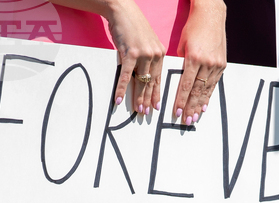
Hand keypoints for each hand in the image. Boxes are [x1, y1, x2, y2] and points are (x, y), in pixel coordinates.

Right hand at [105, 0, 165, 114]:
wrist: (122, 11)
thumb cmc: (132, 27)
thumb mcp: (144, 43)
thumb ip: (146, 58)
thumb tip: (142, 74)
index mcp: (160, 53)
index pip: (159, 78)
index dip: (157, 94)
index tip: (156, 107)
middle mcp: (154, 54)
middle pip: (151, 82)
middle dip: (148, 100)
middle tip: (146, 114)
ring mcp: (143, 54)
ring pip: (141, 81)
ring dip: (138, 98)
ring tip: (137, 111)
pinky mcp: (130, 54)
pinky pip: (126, 76)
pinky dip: (122, 89)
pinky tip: (119, 100)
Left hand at [173, 0, 226, 124]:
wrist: (211, 15)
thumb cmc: (192, 28)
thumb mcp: (181, 45)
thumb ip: (180, 63)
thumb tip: (177, 79)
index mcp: (194, 58)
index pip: (186, 85)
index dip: (181, 101)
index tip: (177, 113)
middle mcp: (207, 63)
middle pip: (197, 91)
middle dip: (190, 107)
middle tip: (186, 121)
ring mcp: (216, 64)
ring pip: (206, 89)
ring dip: (199, 105)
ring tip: (195, 117)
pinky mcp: (222, 63)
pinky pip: (214, 83)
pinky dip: (208, 95)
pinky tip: (204, 105)